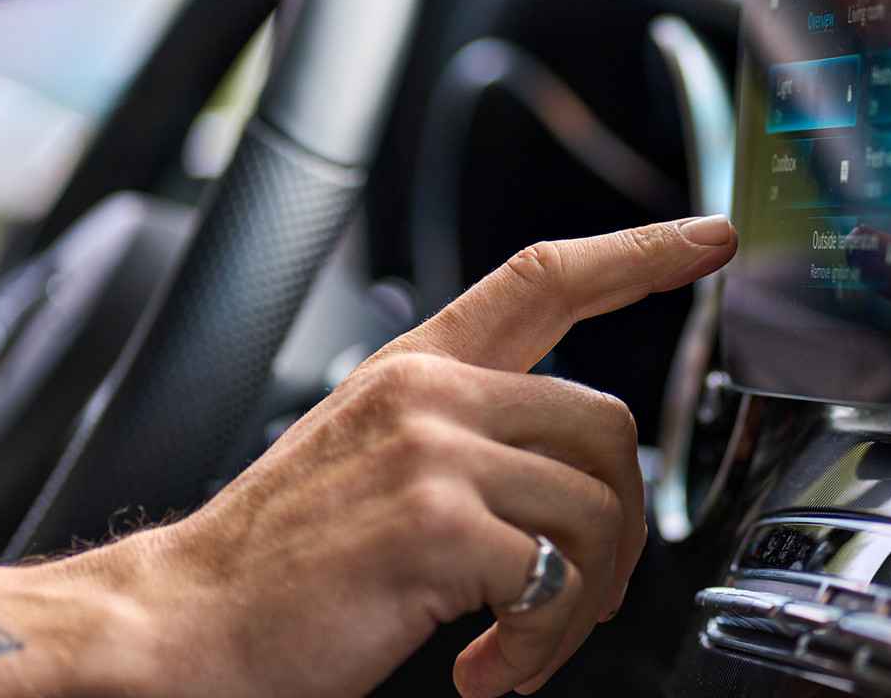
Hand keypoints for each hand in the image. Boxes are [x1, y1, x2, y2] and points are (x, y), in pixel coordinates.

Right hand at [123, 215, 736, 696]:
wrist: (180, 625)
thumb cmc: (276, 563)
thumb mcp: (370, 461)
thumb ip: (465, 441)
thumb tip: (573, 484)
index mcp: (417, 369)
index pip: (544, 279)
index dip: (639, 252)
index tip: (710, 237)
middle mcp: (430, 392)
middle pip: (608, 424)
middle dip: (619, 525)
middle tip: (579, 598)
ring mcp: (432, 450)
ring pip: (595, 509)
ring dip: (579, 602)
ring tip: (518, 645)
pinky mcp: (434, 522)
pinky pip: (551, 580)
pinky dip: (535, 642)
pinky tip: (480, 668)